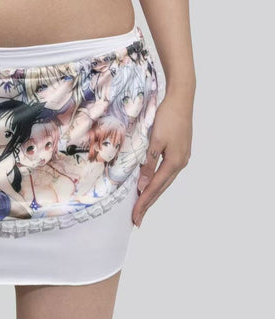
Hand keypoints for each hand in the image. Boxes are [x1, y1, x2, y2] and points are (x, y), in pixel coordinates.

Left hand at [131, 91, 192, 226]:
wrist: (182, 98)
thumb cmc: (167, 117)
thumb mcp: (153, 141)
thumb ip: (147, 164)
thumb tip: (142, 186)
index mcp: (174, 162)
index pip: (154, 188)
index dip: (144, 203)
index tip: (135, 217)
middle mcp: (180, 163)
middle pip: (161, 188)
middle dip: (148, 204)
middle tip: (138, 219)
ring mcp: (182, 157)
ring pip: (164, 180)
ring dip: (153, 193)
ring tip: (143, 206)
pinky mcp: (181, 151)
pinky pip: (167, 171)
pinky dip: (158, 181)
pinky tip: (152, 184)